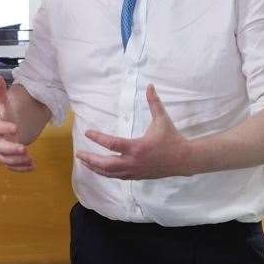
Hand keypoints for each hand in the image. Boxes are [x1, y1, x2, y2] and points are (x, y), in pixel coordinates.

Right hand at [0, 75, 33, 171]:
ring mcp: (0, 150)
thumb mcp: (6, 101)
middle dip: (10, 149)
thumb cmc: (8, 112)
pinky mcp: (7, 159)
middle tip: (24, 148)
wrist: (11, 122)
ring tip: (30, 159)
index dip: (4, 128)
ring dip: (16, 161)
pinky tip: (32, 167)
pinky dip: (21, 168)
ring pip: (4, 159)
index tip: (16, 128)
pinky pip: (11, 166)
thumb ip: (1, 92)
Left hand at [76, 85, 191, 179]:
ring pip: (110, 173)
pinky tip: (99, 169)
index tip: (87, 133)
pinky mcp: (137, 176)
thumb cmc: (172, 138)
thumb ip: (154, 102)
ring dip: (95, 168)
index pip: (112, 144)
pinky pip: (117, 177)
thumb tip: (150, 86)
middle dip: (90, 159)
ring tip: (84, 162)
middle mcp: (133, 161)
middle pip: (106, 164)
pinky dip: (106, 173)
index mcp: (137, 147)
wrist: (184, 160)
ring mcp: (134, 171)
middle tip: (79, 154)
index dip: (98, 138)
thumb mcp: (162, 119)